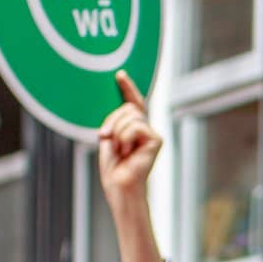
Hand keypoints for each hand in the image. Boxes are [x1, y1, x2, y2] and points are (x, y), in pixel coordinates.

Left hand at [97, 70, 161, 205]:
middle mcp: (145, 128)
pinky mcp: (156, 139)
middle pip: (127, 108)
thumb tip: (125, 107)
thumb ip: (117, 121)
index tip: (120, 75)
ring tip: (120, 151)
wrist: (121, 186)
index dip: (127, 88)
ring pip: (129, 116)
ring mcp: (152, 134)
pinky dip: (124, 138)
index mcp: (133, 128)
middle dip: (111, 121)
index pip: (132, 103)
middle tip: (106, 139)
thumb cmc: (114, 168)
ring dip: (117, 133)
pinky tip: (128, 153)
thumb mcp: (109, 138)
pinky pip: (134, 127)